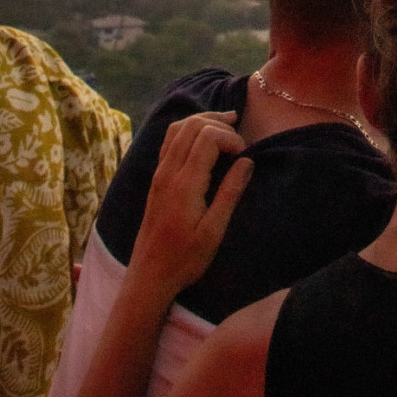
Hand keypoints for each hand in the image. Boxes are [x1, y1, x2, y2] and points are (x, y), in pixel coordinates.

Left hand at [129, 112, 253, 301]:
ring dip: (202, 121)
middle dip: (218, 122)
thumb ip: (230, 193)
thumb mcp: (213, 232)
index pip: (208, 137)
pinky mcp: (156, 179)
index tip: (244, 155)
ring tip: (225, 124)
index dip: (230, 137)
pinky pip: (169, 141)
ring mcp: (159, 174)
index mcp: (185, 184)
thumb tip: (247, 160)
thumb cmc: (184, 259)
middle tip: (239, 133)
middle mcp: (168, 172)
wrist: (149, 276)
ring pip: (178, 129)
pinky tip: (201, 137)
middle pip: (192, 126)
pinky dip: (188, 129)